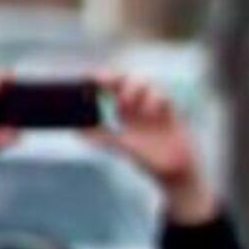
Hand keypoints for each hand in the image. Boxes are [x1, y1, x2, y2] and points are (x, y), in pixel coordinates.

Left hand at [87, 71, 216, 224]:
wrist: (172, 170)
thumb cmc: (147, 159)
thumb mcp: (119, 145)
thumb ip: (100, 136)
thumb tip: (76, 131)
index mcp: (125, 112)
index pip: (113, 87)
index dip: (103, 79)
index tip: (90, 78)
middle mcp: (140, 106)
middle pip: (128, 80)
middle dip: (117, 77)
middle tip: (106, 82)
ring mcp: (156, 108)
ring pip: (145, 85)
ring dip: (133, 88)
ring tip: (124, 104)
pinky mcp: (171, 113)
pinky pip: (163, 97)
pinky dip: (153, 100)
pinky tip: (148, 113)